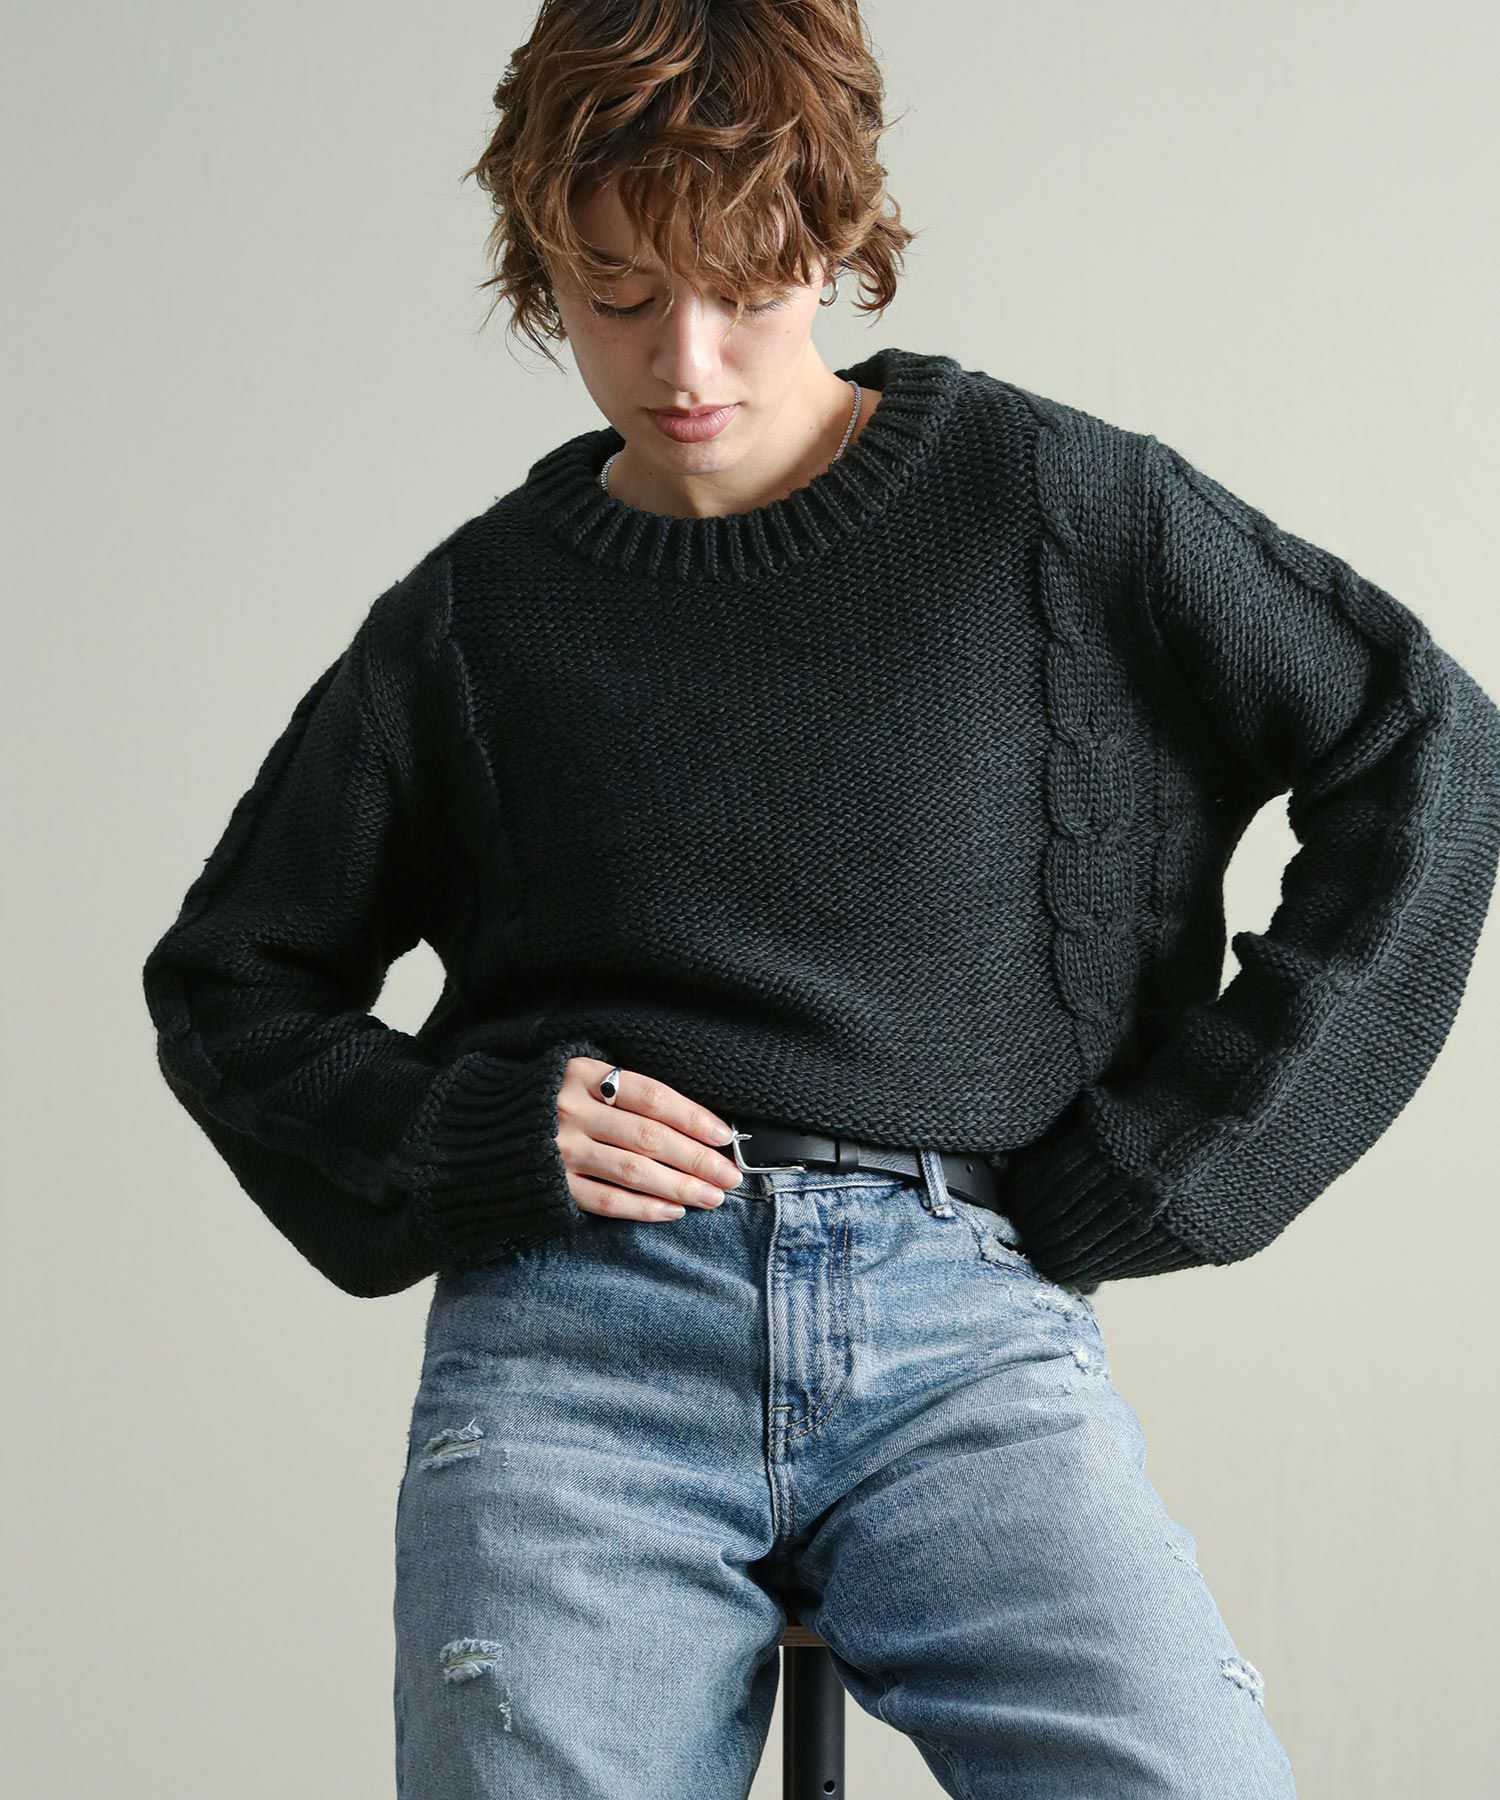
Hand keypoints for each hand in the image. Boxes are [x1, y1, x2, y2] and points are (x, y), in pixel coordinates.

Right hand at [556, 1056, 746, 1220]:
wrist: (474, 1128)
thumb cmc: (543, 1098)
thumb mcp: (576, 1075)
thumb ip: (622, 1090)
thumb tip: (692, 1119)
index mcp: (581, 1074)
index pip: (652, 1096)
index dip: (693, 1116)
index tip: (724, 1136)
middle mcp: (571, 1111)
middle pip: (649, 1137)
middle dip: (697, 1159)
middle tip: (730, 1175)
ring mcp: (560, 1150)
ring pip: (633, 1171)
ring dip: (680, 1186)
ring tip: (712, 1197)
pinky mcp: (552, 1184)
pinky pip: (607, 1201)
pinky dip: (644, 1208)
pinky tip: (674, 1211)